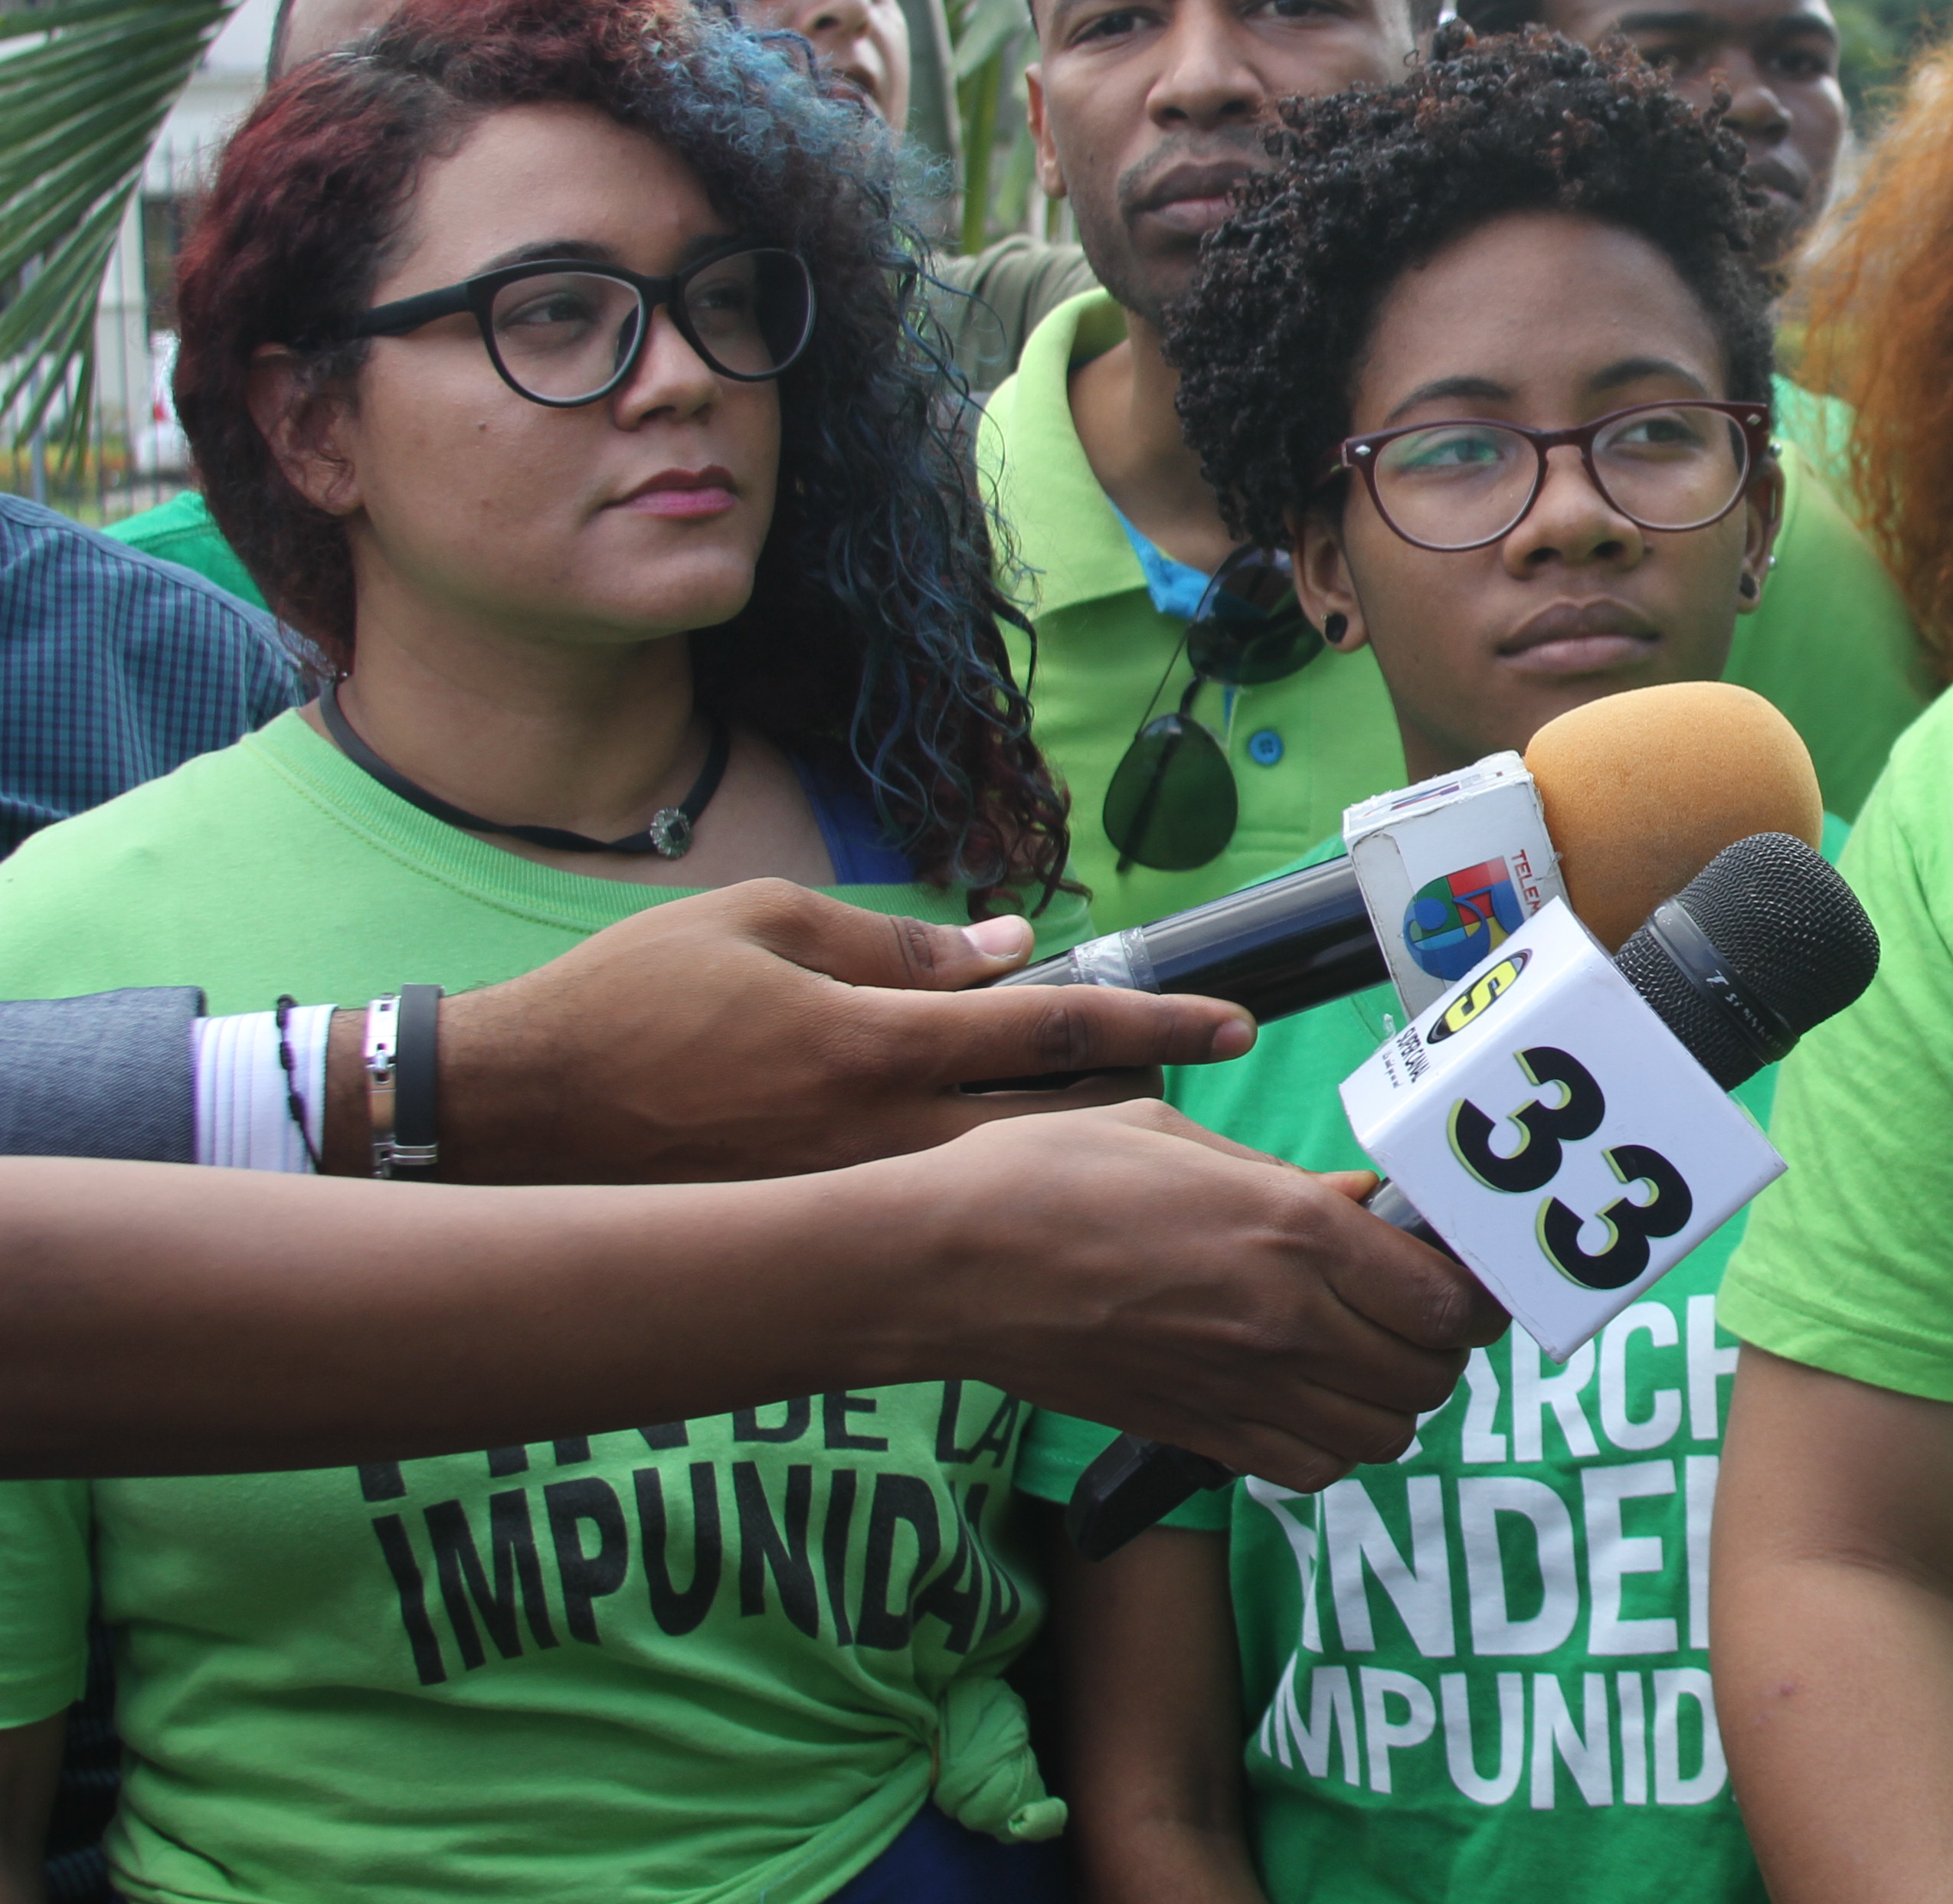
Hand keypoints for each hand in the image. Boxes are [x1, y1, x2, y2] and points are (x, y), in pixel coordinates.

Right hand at [439, 880, 1255, 1183]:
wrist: (516, 1111)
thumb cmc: (634, 998)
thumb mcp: (767, 920)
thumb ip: (900, 939)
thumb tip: (1013, 948)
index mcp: (876, 1041)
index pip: (1055, 1031)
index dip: (1157, 1026)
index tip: (1237, 1025)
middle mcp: (881, 1130)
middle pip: (1061, 1128)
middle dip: (1154, 1116)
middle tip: (1227, 1107)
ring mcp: (854, 1193)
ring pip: (1010, 1184)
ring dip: (1089, 1168)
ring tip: (1164, 1155)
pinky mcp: (821, 1230)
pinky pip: (938, 1217)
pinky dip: (1001, 1207)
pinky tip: (1044, 1205)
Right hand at [894, 1103, 1505, 1490]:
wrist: (945, 1269)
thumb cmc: (1050, 1179)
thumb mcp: (1183, 1139)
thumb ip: (1289, 1185)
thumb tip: (1365, 1208)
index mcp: (1293, 1231)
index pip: (1451, 1300)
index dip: (1477, 1290)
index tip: (1466, 1266)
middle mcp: (1286, 1322)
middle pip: (1434, 1373)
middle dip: (1443, 1341)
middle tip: (1415, 1302)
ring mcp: (1243, 1390)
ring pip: (1386, 1433)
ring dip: (1395, 1396)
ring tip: (1365, 1349)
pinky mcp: (1197, 1437)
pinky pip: (1314, 1469)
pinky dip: (1335, 1443)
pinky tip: (1310, 1395)